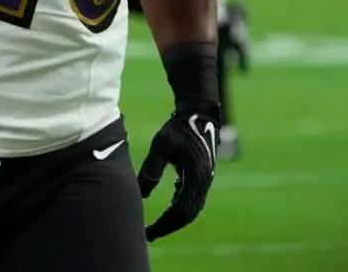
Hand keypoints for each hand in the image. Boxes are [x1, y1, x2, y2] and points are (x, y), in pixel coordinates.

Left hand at [137, 105, 218, 240]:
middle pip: (188, 214)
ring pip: (192, 208)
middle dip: (169, 226)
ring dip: (175, 219)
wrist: (199, 113)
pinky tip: (169, 206)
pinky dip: (181, 206)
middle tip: (150, 234)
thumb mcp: (161, 145)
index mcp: (196, 176)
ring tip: (157, 225)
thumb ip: (151, 169)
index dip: (164, 224)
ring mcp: (206, 179)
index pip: (180, 210)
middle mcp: (204, 181)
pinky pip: (193, 198)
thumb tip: (142, 194)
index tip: (149, 231)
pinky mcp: (203, 175)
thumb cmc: (178, 127)